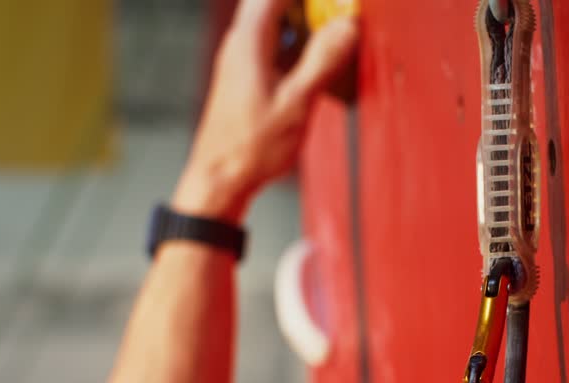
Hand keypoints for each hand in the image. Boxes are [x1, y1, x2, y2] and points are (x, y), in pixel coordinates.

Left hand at [172, 0, 357, 223]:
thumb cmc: (250, 147)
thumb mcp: (297, 103)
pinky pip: (273, 43)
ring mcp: (241, 58)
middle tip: (338, 13)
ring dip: (303, 20)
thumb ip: (323, 60)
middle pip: (274, 2)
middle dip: (307, 5)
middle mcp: (241, 42)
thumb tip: (348, 26)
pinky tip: (315, 61)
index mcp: (250, 40)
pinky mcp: (246, 75)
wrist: (220, 179)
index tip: (337, 2)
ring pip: (274, 20)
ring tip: (334, 32)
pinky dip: (296, 42)